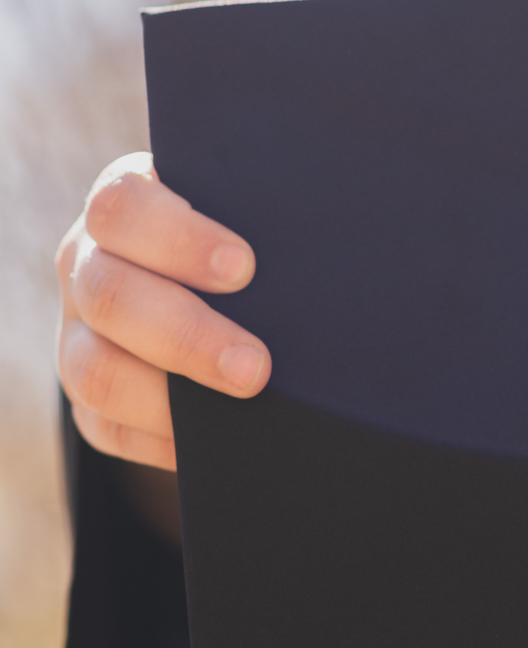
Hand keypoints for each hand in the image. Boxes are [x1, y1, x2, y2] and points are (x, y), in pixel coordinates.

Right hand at [56, 153, 270, 469]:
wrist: (219, 291)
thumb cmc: (248, 240)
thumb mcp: (249, 212)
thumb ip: (265, 220)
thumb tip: (329, 248)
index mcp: (122, 203)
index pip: (120, 207)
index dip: (177, 240)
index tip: (244, 268)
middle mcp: (86, 265)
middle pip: (109, 295)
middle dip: (187, 335)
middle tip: (256, 365)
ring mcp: (78, 334)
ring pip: (93, 371)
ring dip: (167, 399)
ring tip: (238, 407)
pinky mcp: (86, 399)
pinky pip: (105, 427)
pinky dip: (159, 439)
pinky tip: (211, 443)